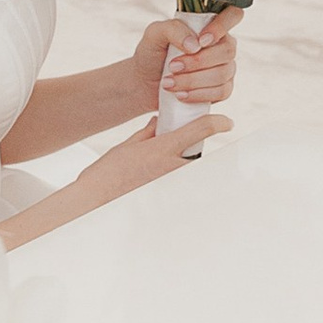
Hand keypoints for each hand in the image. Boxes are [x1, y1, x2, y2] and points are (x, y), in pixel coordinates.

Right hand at [75, 104, 231, 208]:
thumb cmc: (107, 173)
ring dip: (184, 165)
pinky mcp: (169, 197)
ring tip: (161, 168)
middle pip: (199, 151)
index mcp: (163, 148)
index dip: (218, 122)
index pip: (201, 129)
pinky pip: (182, 184)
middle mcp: (172, 166)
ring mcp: (173, 184)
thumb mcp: (128, 145)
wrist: (96, 200)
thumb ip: (148, 132)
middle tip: (179, 149)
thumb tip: (159, 123)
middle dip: (193, 148)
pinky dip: (177, 180)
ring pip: (191, 169)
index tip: (226, 122)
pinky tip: (159, 182)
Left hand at [139, 6, 239, 117]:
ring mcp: (225, 67)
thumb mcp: (155, 34)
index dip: (222, 27)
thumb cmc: (152, 54)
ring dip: (193, 80)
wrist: (144, 82)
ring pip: (223, 74)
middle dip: (198, 62)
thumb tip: (195, 45)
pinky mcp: (222, 89)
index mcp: (209, 25)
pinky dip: (199, 95)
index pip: (232, 15)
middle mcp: (221, 45)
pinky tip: (181, 95)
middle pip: (228, 50)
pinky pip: (222, 92)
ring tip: (169, 83)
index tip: (200, 41)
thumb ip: (174, 29)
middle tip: (172, 66)